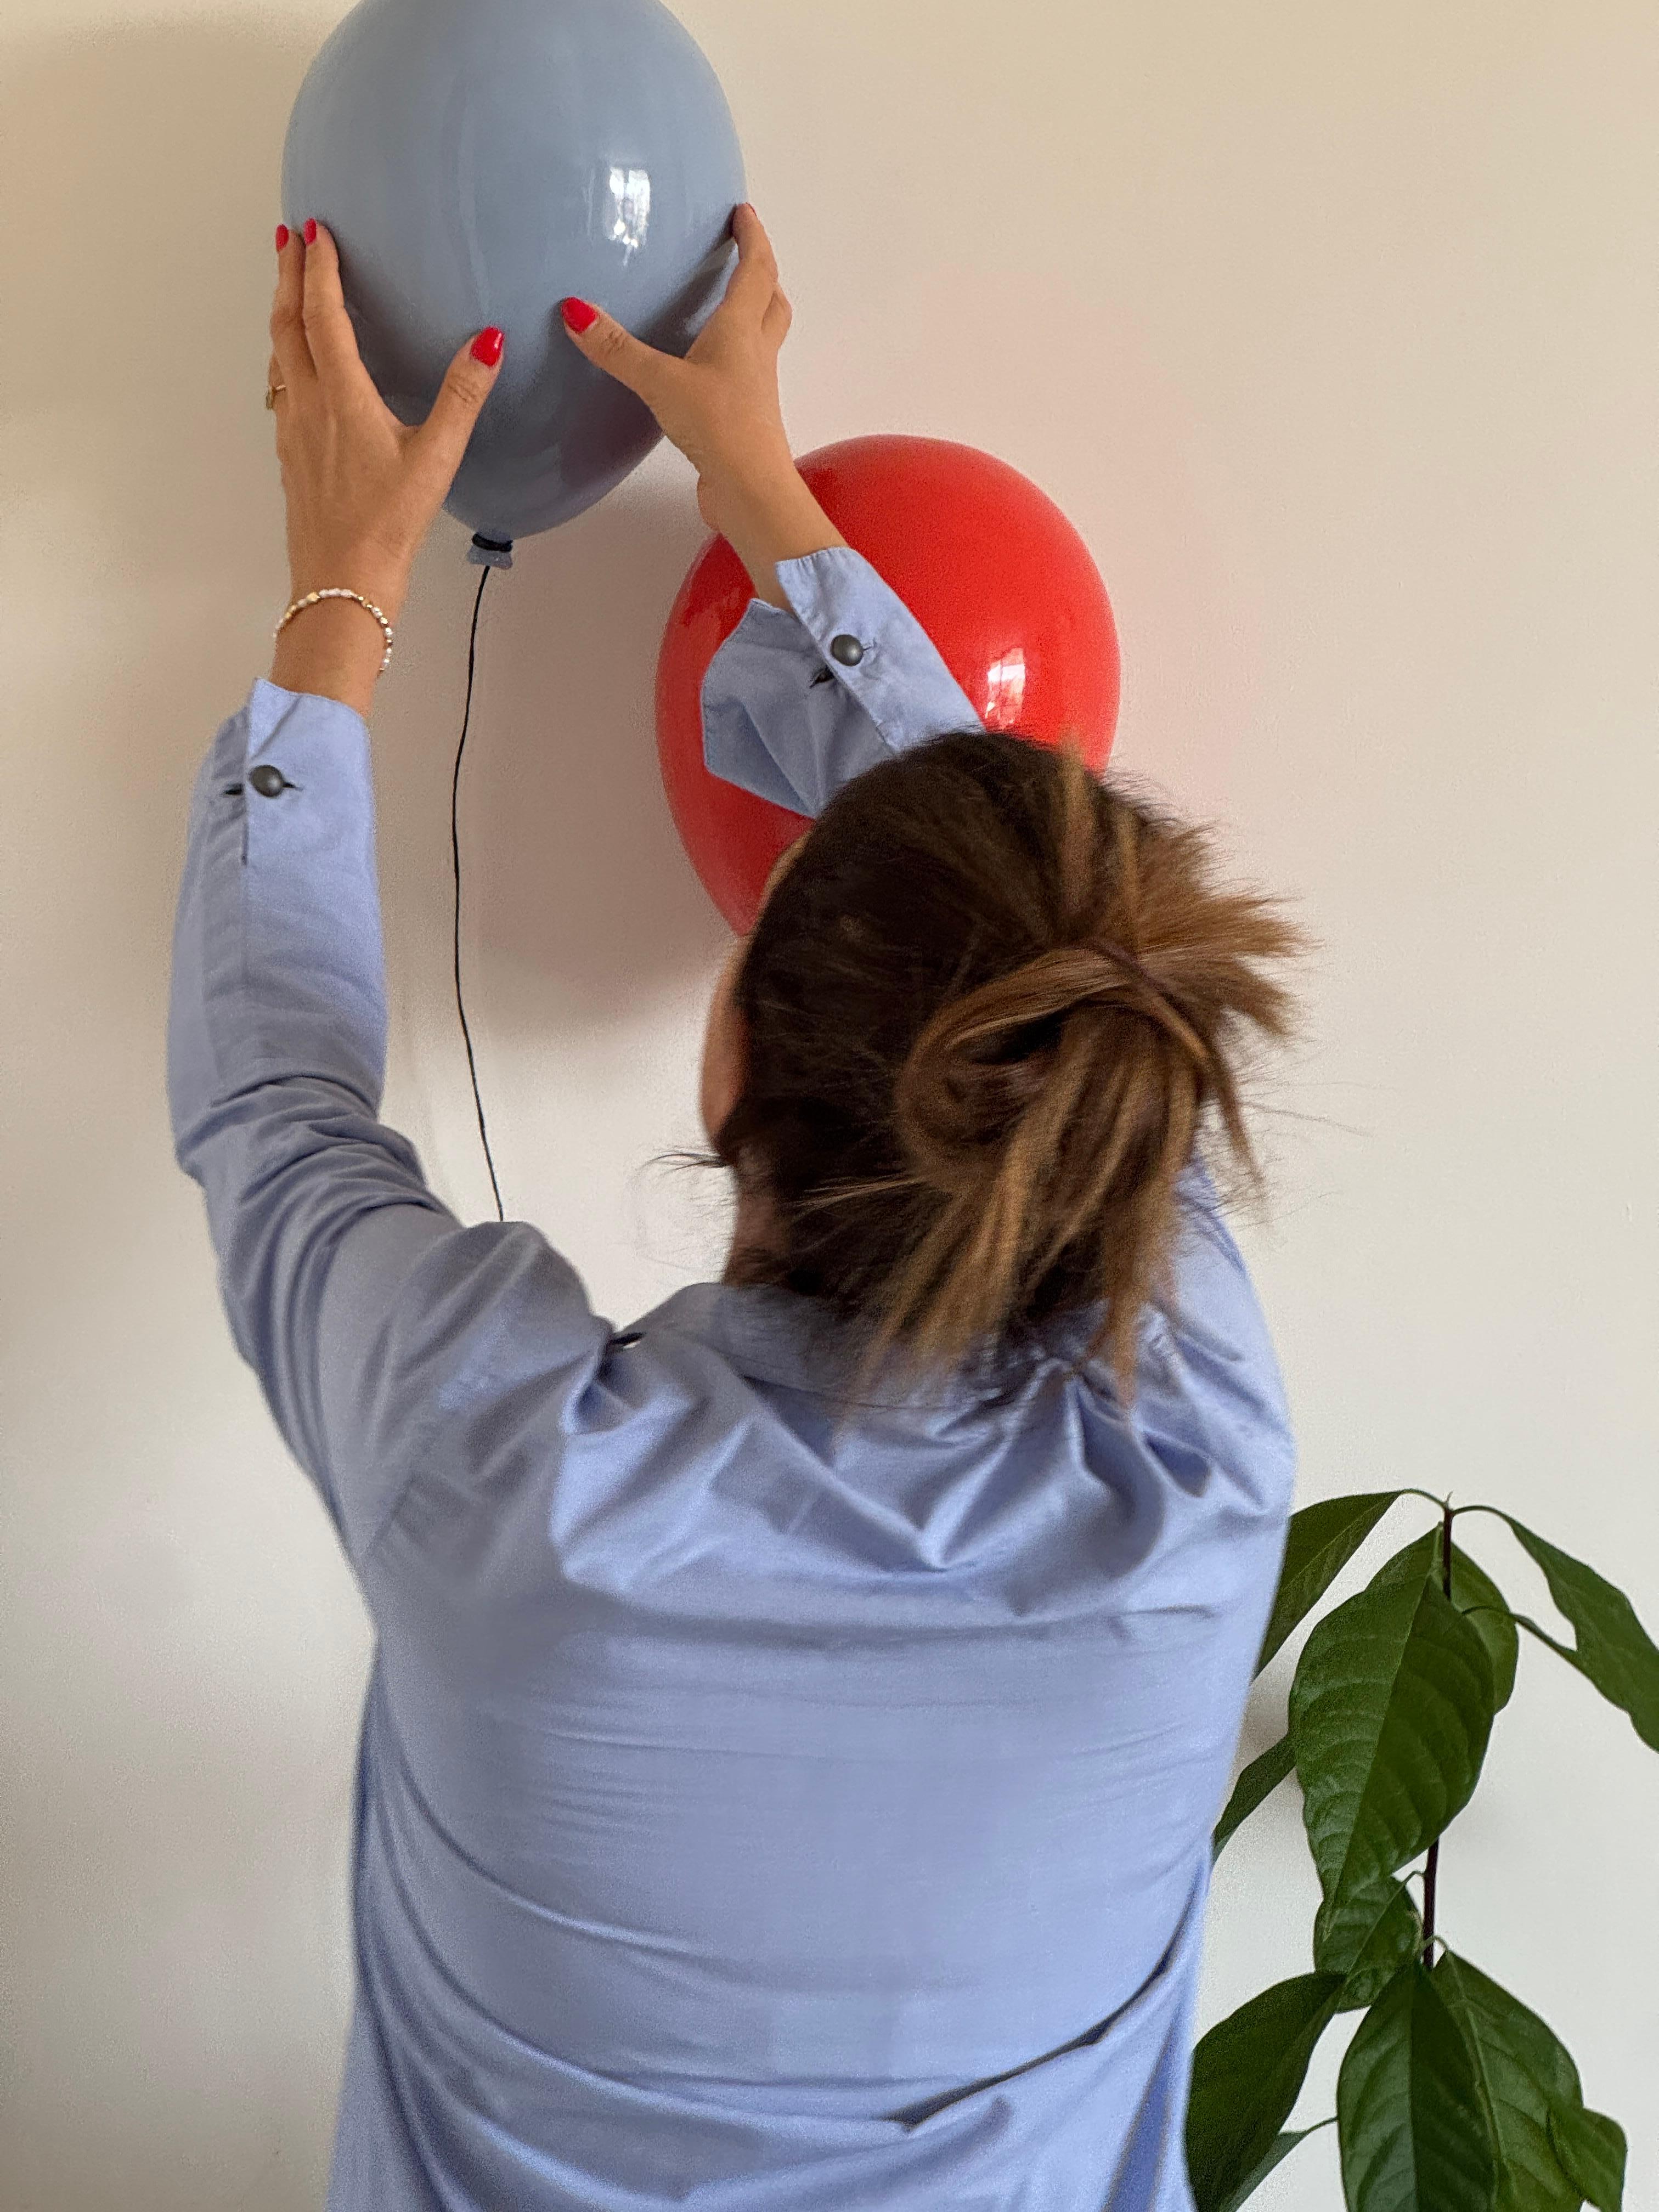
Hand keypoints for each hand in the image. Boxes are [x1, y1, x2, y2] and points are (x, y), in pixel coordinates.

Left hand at [267, 219, 504, 708]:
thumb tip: (489, 340)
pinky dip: (286, 355)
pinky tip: (297, 363)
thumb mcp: (436, 459)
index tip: (315, 228)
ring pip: (278, 355)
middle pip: (287, 324)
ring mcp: (292, 430)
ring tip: (290, 285)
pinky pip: (281, 387)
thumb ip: (463, 396)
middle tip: (289, 236)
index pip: (323, 315)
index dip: (319, 268)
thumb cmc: (388, 526)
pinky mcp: (290, 456)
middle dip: (288, 275)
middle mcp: (307, 405)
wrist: (341, 584)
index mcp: (341, 397)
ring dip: (282, 312)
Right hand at [560, 204, 845, 605]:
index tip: (744, 212)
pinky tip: (713, 366)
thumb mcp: (661, 383)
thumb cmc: (718, 428)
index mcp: (741, 331)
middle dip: (763, 273)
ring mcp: (756, 388)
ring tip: (733, 303)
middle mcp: (756, 353)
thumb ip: (618, 350)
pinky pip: (749, 372)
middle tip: (748, 255)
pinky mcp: (748, 418)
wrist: (751, 492)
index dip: (752, 237)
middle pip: (772, 302)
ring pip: (765, 338)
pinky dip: (739, 354)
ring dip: (757, 313)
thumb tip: (575, 311)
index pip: (755, 270)